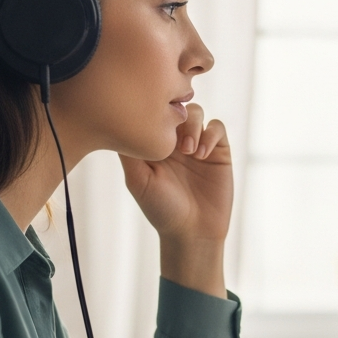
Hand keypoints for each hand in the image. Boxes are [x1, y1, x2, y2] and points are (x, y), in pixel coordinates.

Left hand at [120, 103, 230, 296]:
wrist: (193, 231)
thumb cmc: (161, 209)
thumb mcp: (138, 180)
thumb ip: (129, 153)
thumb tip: (118, 122)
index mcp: (155, 143)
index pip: (154, 112)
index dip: (154, 110)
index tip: (152, 126)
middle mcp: (176, 140)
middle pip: (176, 106)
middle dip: (175, 116)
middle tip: (174, 141)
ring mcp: (198, 144)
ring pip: (197, 112)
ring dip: (193, 126)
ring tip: (189, 151)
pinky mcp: (219, 151)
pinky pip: (217, 127)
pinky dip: (210, 135)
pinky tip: (201, 156)